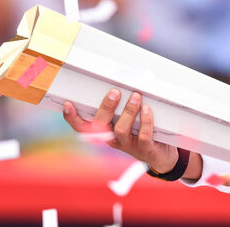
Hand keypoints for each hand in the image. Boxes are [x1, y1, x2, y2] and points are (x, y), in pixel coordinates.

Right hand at [63, 89, 178, 173]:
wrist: (161, 153)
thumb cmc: (141, 128)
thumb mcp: (129, 116)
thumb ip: (123, 101)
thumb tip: (128, 75)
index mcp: (104, 130)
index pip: (82, 126)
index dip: (72, 117)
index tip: (68, 104)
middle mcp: (112, 138)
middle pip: (101, 125)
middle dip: (106, 107)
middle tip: (115, 91)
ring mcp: (128, 145)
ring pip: (121, 129)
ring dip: (128, 111)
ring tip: (135, 96)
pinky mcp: (144, 149)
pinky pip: (143, 136)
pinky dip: (145, 121)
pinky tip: (147, 109)